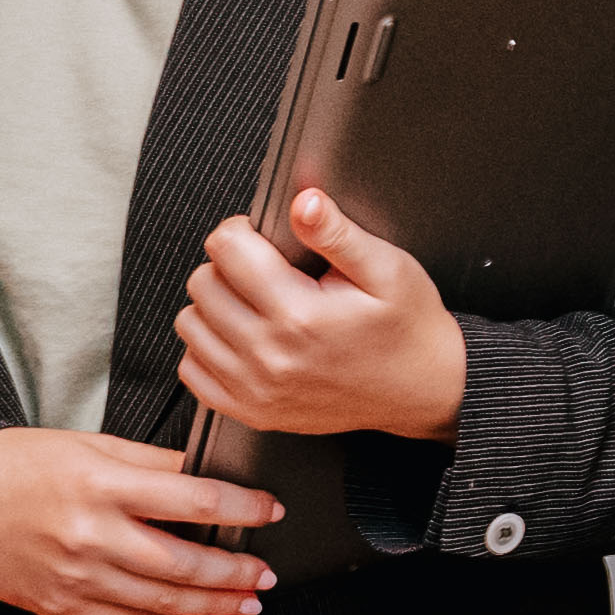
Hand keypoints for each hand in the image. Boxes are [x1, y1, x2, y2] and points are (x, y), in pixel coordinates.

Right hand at [0, 425, 280, 614]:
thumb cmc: (9, 464)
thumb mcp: (84, 444)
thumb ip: (148, 462)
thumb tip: (206, 473)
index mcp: (101, 483)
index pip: (194, 499)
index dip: (243, 508)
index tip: (271, 510)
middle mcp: (91, 534)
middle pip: (185, 562)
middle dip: (236, 572)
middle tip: (268, 574)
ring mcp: (75, 576)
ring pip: (161, 601)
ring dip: (213, 606)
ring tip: (247, 604)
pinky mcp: (59, 606)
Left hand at [177, 188, 471, 450]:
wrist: (424, 391)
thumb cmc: (407, 328)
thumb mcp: (388, 269)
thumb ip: (338, 233)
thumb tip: (303, 203)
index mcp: (299, 314)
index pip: (227, 249)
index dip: (242, 231)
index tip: (262, 238)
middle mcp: (270, 356)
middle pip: (202, 283)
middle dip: (227, 266)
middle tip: (264, 271)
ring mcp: (256, 389)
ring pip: (191, 324)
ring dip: (214, 306)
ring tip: (254, 303)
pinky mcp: (252, 411)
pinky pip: (193, 371)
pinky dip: (208, 349)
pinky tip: (242, 338)